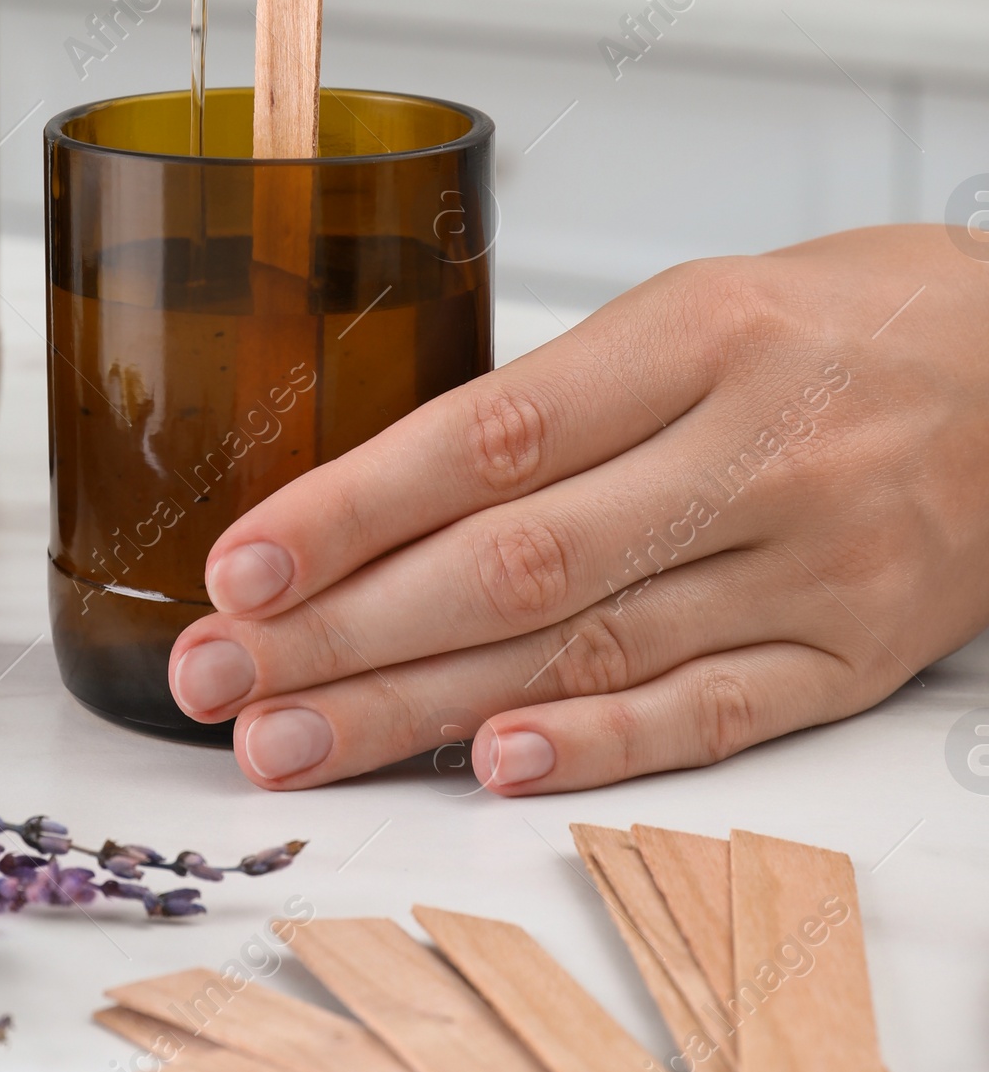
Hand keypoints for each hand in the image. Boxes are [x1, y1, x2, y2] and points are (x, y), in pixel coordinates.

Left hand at [167, 227, 988, 793]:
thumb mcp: (697, 306)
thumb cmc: (839, 321)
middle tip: (220, 675)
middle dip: (346, 629)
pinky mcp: (852, 657)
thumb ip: (563, 401)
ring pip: (588, 651)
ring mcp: (811, 565)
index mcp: (699, 336)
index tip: (244, 561)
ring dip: (421, 709)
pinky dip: (592, 747)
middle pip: (517, 562)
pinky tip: (482, 765)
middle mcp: (755, 453)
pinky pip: (708, 716)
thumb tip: (386, 497)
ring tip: (293, 740)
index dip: (355, 508)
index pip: (493, 434)